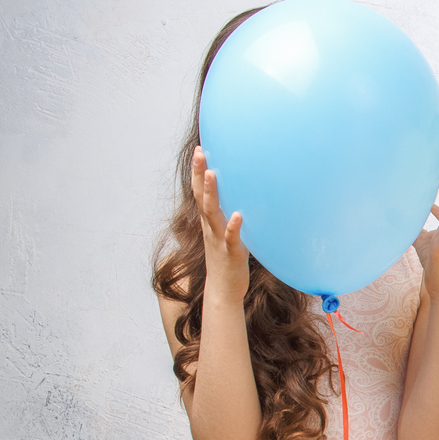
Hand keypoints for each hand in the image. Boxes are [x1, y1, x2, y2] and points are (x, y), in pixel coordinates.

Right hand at [191, 147, 248, 303]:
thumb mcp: (226, 234)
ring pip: (212, 213)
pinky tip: (238, 215)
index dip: (197, 171)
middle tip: (200, 152)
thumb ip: (228, 216)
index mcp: (209, 222)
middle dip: (199, 173)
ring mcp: (218, 239)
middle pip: (201, 196)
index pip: (199, 192)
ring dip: (211, 193)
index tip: (200, 149)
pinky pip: (231, 238)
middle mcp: (210, 227)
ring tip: (211, 174)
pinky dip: (233, 226)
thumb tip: (241, 199)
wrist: (223, 290)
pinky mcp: (230, 253)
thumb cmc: (227, 260)